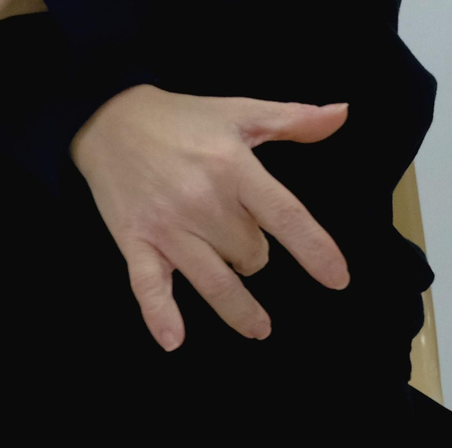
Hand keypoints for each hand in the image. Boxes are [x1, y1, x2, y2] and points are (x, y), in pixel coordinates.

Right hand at [71, 86, 350, 351]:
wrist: (109, 119)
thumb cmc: (182, 117)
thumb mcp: (239, 111)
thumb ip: (294, 119)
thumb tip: (342, 114)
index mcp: (233, 167)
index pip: (285, 216)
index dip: (316, 250)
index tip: (338, 279)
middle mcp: (202, 201)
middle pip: (250, 254)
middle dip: (257, 256)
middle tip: (247, 242)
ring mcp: (167, 226)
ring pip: (215, 281)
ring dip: (239, 309)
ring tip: (260, 328)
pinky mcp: (135, 241)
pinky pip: (148, 287)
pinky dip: (160, 315)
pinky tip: (175, 340)